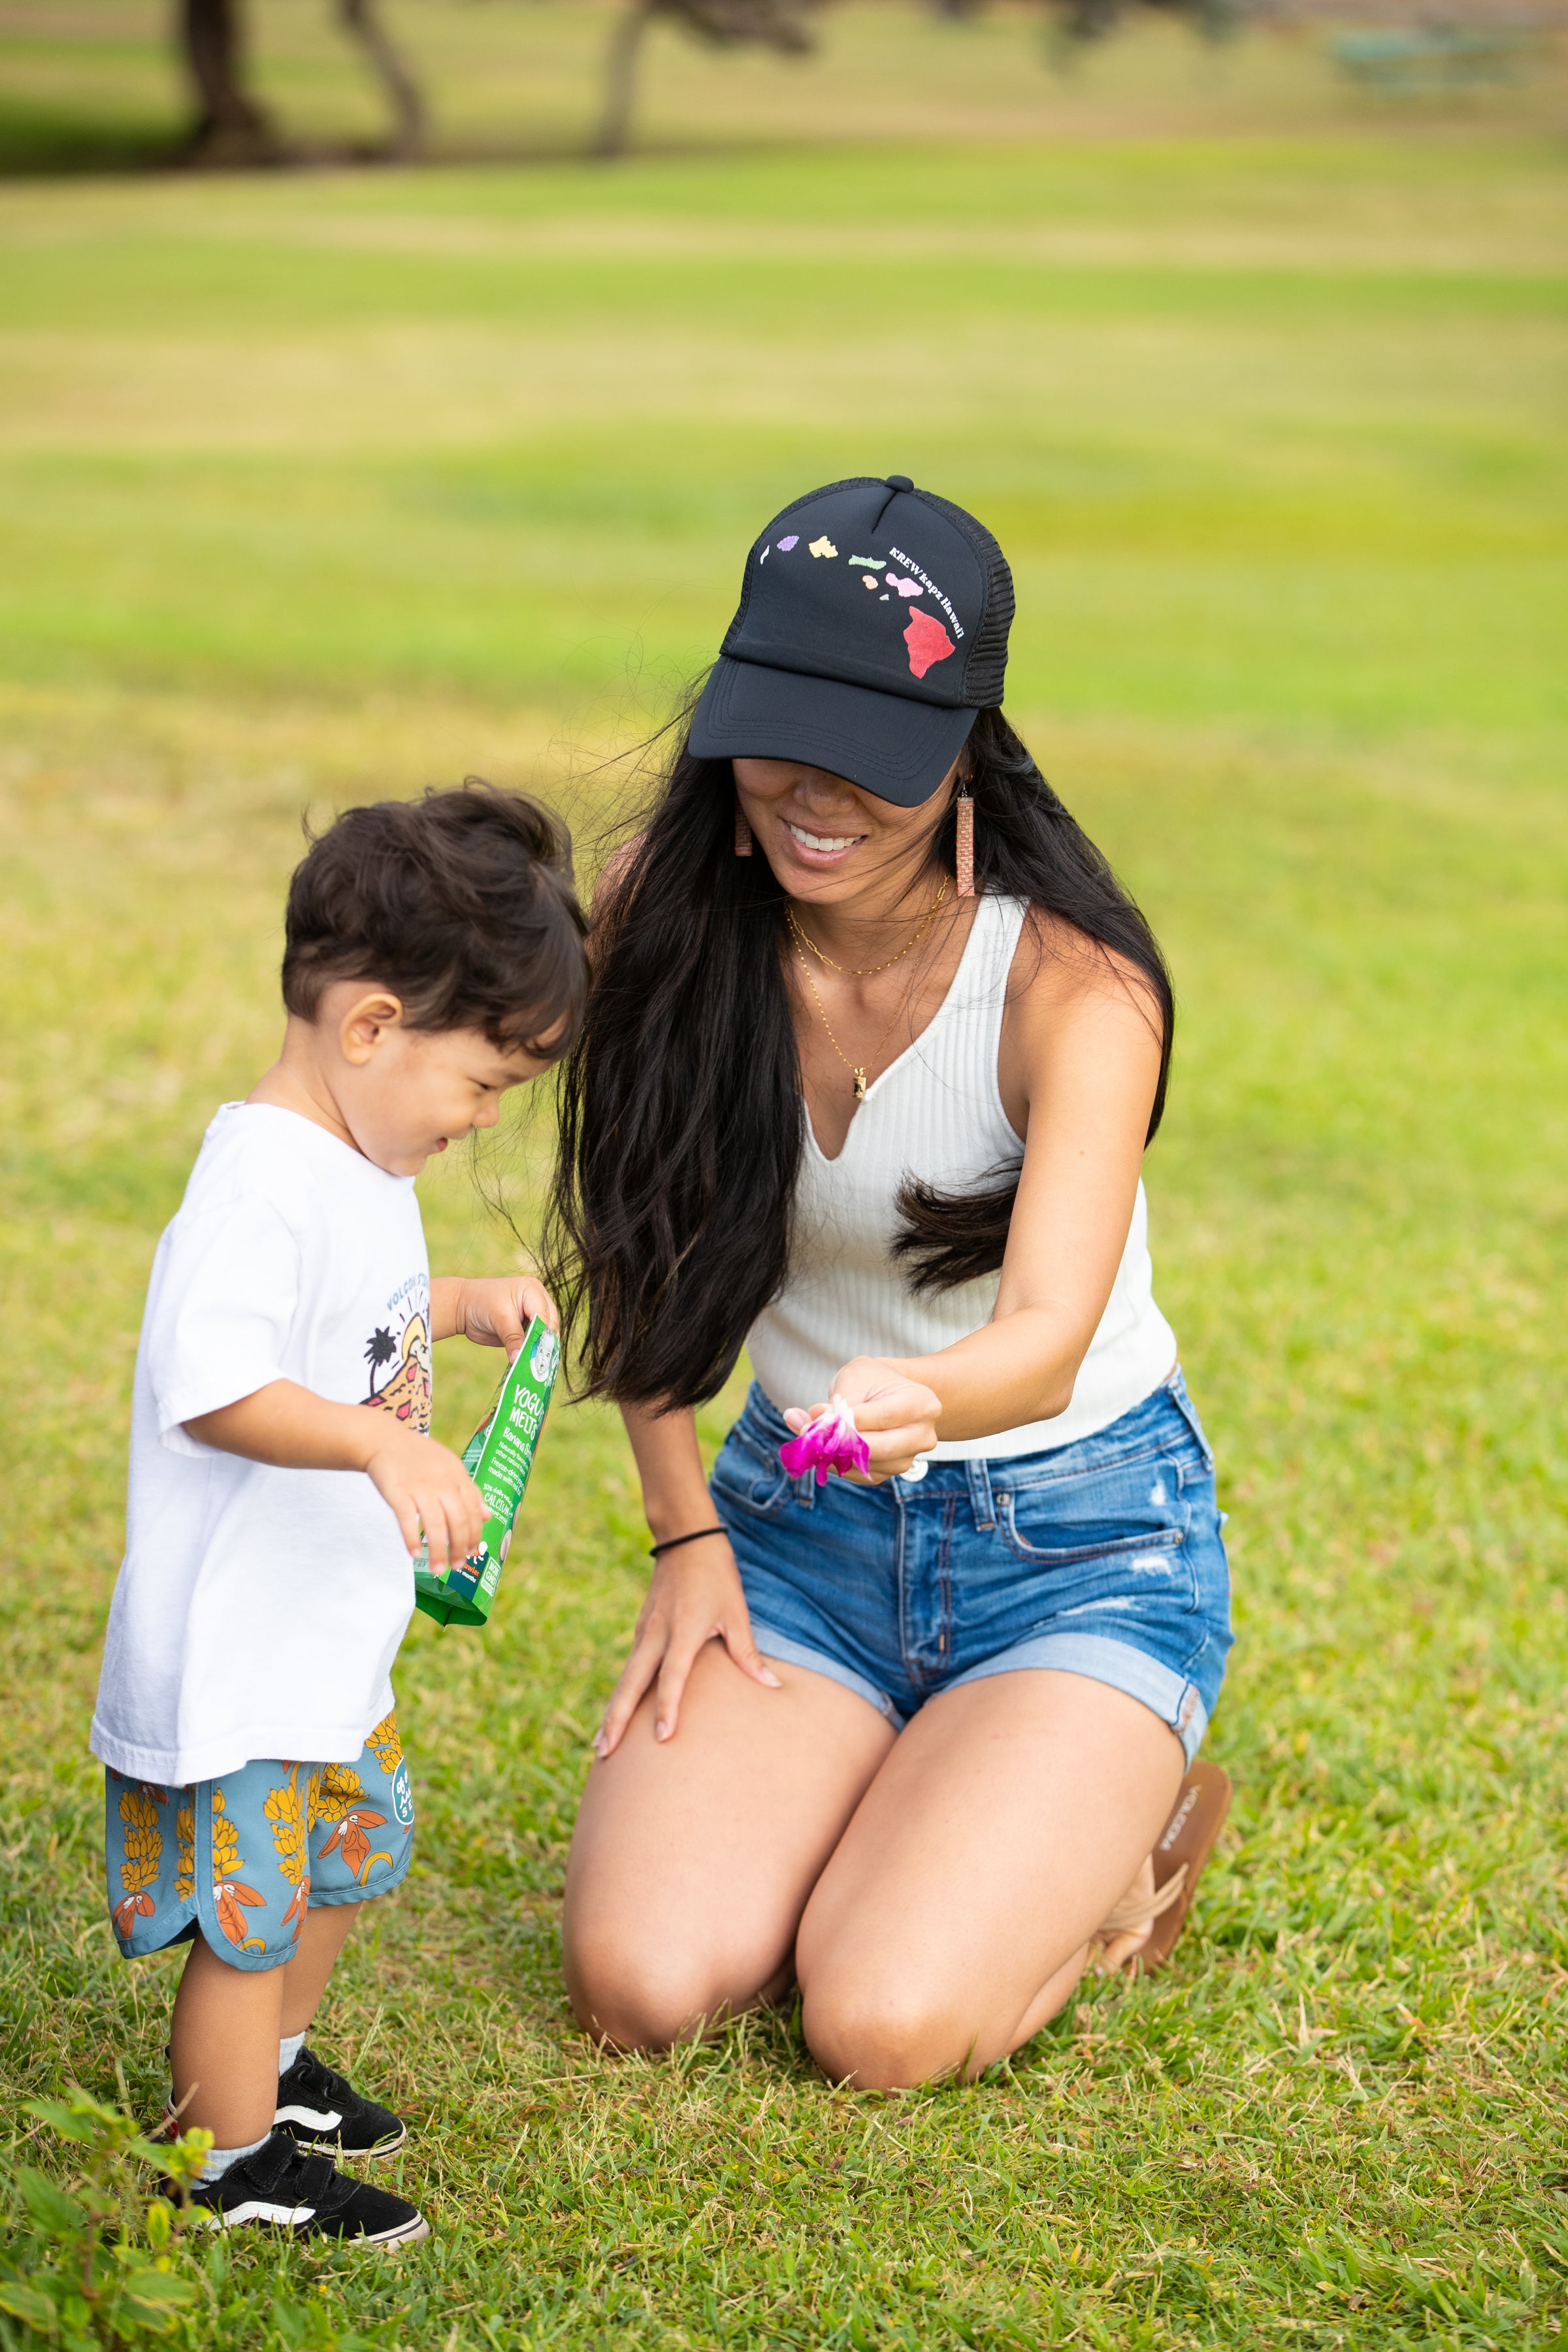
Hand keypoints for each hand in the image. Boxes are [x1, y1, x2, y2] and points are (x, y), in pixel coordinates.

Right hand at [365, 1424, 487, 1569]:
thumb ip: (469, 1491)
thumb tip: (488, 1516)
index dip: (475, 1534)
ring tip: (438, 1569)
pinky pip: (407, 1519)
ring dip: (439, 1551)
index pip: (473, 1510)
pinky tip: (415, 1554)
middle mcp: (442, 1481)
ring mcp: (420, 1486)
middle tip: (457, 1566)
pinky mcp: (397, 1491)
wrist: (383, 1440)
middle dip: (460, 1547)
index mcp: (457, 1475)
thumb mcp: (450, 1466)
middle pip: (458, 1520)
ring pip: (436, 1525)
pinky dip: (412, 1539)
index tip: (472, 1552)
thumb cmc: (418, 1457)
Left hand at [452, 1275, 558, 1357]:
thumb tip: (519, 1359)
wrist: (464, 1306)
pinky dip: (533, 1352)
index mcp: (533, 1291)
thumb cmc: (481, 1303)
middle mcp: (537, 1301)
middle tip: (537, 1363)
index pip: (545, 1316)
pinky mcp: (527, 1328)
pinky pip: (535, 1341)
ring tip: (535, 1366)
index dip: (541, 1335)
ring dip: (540, 1350)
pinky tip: (531, 1363)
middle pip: (550, 1326)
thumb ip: (513, 1338)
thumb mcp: (499, 1318)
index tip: (536, 1354)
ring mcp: (533, 1315)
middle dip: (543, 1344)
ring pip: (545, 1335)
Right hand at [593, 1530, 779, 1756]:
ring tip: (603, 1745)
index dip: (668, 1707)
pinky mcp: (641, 1629)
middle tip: (604, 1752)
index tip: (662, 1738)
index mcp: (684, 1630)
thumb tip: (772, 1686)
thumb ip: (747, 1653)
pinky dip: (621, 1692)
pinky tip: (616, 1714)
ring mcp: (644, 1631)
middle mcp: (657, 1634)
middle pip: (632, 1683)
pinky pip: (629, 1667)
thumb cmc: (717, 1576)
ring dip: (613, 1710)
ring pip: (626, 1678)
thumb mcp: (736, 1611)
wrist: (685, 1538)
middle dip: (617, 1719)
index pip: (673, 1676)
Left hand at [783, 1356, 940, 1483]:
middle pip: (879, 1448)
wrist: (889, 1394)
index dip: (850, 1419)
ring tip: (804, 1431)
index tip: (816, 1413)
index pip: (884, 1417)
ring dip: (828, 1451)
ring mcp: (906, 1459)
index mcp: (923, 1405)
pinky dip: (832, 1460)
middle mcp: (921, 1436)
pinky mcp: (886, 1473)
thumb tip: (813, 1419)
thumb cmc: (875, 1380)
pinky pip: (855, 1473)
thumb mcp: (859, 1375)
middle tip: (804, 1430)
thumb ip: (840, 1398)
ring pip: (863, 1464)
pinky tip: (817, 1443)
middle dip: (838, 1440)